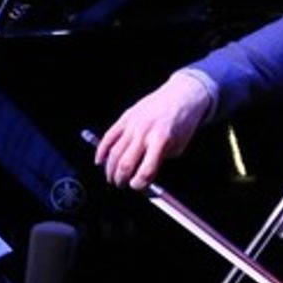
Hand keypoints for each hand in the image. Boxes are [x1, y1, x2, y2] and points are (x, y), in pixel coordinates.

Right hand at [94, 71, 211, 187]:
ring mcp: (133, 124)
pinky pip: (109, 136)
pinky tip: (99, 160)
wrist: (182, 95)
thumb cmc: (182, 122)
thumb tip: (143, 177)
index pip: (146, 171)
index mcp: (161, 141)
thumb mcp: (178, 147)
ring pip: (114, 152)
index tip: (136, 187)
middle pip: (126, 164)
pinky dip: (101, 150)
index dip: (139, 184)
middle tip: (120, 185)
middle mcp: (145, 133)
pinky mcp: (126, 117)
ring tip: (111, 178)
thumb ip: (160, 162)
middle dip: (121, 179)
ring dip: (110, 169)